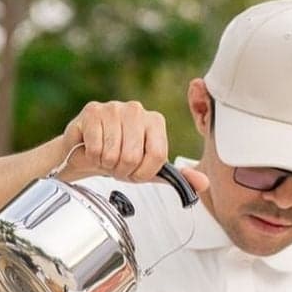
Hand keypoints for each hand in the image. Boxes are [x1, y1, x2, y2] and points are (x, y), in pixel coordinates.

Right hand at [57, 101, 208, 197]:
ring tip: (105, 157)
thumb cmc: (121, 159)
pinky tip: (92, 149)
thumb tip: (204, 183)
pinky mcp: (92, 111)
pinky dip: (93, 156)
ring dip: (106, 164)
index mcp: (156, 121)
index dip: (143, 173)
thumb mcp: (151, 171)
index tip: (135, 173)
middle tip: (117, 166)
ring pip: (113, 153)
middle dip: (122, 170)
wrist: (88, 152)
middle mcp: (137, 109)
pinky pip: (96, 147)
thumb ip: (178, 177)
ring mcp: (113, 107)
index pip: (158, 156)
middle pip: (133, 156)